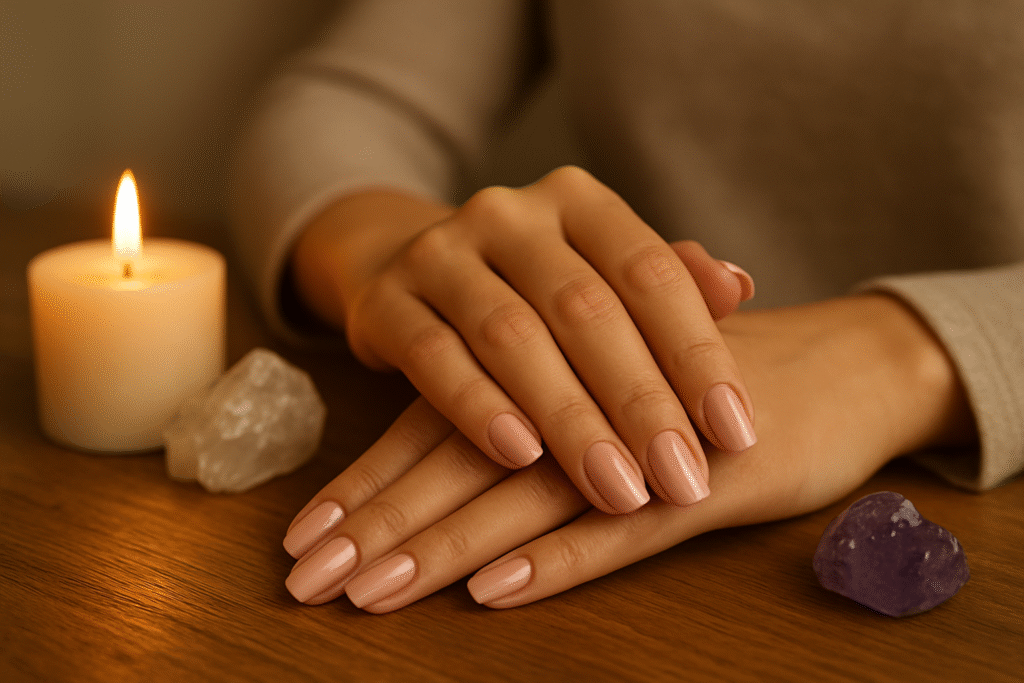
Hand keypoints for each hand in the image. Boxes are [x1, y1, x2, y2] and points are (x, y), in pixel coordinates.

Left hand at [282, 295, 974, 610]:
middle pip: (462, 464)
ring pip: (522, 498)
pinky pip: (617, 529)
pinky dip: (554, 559)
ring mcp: (644, 441)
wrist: (845, 363)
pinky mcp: (704, 484)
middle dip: (378, 523)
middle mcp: (584, 393)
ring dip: (442, 548)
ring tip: (369, 593)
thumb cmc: (713, 377)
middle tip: (307, 579)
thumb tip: (468, 462)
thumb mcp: (622, 377)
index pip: (439, 425)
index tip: (304, 535)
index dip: (369, 480)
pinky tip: (493, 593)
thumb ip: (547, 407)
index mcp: (553, 363)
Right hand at [292, 167, 756, 513]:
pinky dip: (478, 408)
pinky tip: (521, 457)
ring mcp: (439, 251)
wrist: (406, 264)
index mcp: (577, 199)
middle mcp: (509, 213)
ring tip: (618, 490)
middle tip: (683, 479)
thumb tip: (738, 286)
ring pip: (511, 336)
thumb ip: (664, 282)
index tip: (736, 433)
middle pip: (585, 309)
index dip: (697, 353)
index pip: (651, 271)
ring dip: (570, 419)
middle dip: (640, 402)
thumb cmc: (530, 285)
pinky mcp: (384, 299)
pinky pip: (433, 355)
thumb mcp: (597, 272)